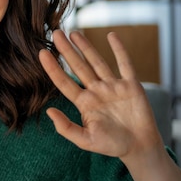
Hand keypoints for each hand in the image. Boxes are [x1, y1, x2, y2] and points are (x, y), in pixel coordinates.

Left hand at [38, 30, 163, 160]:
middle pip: (78, 66)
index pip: (64, 82)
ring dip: (86, 47)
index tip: (41, 53)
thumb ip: (66, 128)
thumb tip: (49, 112)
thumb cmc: (111, 145)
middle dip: (66, 50)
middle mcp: (96, 91)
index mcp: (83, 103)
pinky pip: (125, 64)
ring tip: (74, 32)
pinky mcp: (131, 86)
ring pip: (97, 62)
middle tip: (55, 33)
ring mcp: (113, 87)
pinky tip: (111, 36)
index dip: (53, 67)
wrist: (139, 147)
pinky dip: (119, 50)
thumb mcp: (85, 140)